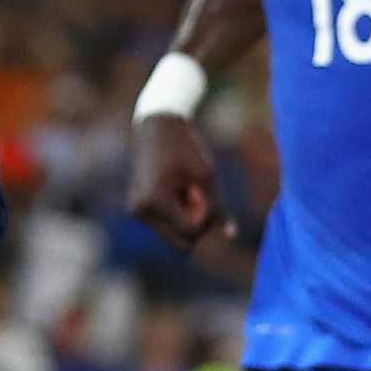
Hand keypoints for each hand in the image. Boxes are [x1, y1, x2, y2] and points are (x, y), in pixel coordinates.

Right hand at [127, 113, 230, 252]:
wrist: (158, 127)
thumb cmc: (184, 147)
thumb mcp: (206, 176)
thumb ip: (218, 208)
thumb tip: (232, 236)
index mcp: (154, 200)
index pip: (191, 232)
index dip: (205, 216)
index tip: (203, 192)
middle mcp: (141, 211)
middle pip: (181, 243)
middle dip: (196, 224)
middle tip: (196, 193)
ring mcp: (137, 212)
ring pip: (175, 237)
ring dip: (187, 219)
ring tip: (186, 190)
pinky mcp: (139, 209)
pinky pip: (168, 227)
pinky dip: (178, 214)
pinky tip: (178, 191)